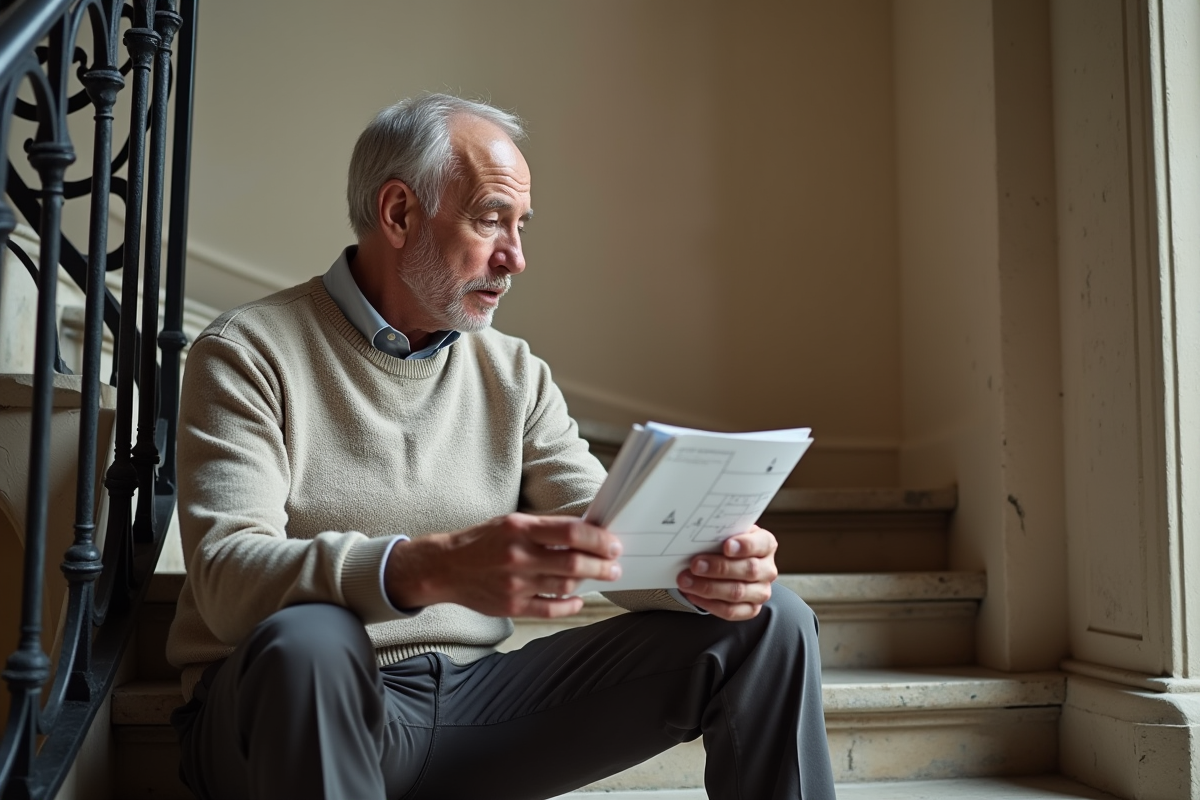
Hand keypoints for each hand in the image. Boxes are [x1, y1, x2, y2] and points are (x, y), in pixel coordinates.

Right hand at [383, 513, 621, 617]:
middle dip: (602, 564)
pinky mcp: (512, 606)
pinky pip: (550, 609)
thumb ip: (545, 528)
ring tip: (601, 576)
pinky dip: (570, 605)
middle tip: (616, 565)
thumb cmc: (482, 542)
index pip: (570, 532)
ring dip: (589, 581)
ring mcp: (515, 584)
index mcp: (520, 529)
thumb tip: (585, 534)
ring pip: (565, 585)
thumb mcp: (511, 523)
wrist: (445, 568)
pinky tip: (578, 599)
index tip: (613, 543)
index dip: (598, 539)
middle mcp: (518, 556)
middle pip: (573, 562)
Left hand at [676, 525, 778, 619]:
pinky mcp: (751, 609)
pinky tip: (692, 594)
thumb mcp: (727, 535)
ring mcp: (761, 591)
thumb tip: (697, 536)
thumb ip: (720, 534)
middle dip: (719, 567)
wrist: (728, 565)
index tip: (726, 546)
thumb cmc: (726, 547)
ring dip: (708, 587)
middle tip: (695, 565)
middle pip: (748, 570)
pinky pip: (730, 611)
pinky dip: (708, 604)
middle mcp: (767, 569)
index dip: (745, 545)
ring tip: (686, 581)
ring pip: (737, 592)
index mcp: (766, 545)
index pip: (762, 544)